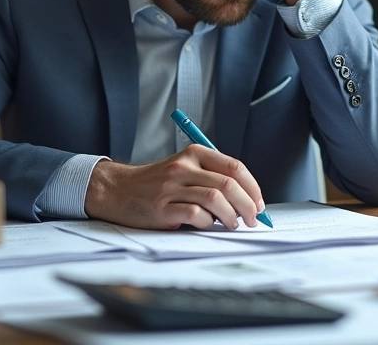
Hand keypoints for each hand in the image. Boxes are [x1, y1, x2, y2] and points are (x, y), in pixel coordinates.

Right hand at [84, 145, 265, 230]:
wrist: (118, 190)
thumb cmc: (157, 183)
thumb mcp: (185, 169)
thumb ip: (212, 178)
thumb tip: (248, 201)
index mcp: (195, 154)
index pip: (235, 168)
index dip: (253, 188)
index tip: (259, 203)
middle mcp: (184, 167)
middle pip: (229, 184)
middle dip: (248, 205)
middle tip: (252, 219)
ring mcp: (171, 187)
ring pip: (216, 199)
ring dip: (231, 216)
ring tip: (233, 224)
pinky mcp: (162, 208)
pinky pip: (196, 215)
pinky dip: (207, 223)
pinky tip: (206, 225)